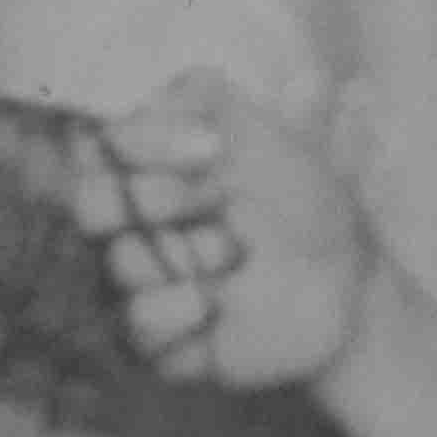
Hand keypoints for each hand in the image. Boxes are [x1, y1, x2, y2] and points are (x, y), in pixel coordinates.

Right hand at [68, 72, 378, 387]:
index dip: (143, 145)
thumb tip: (150, 100)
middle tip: (218, 201)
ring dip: (188, 255)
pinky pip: (135, 327)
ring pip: (117, 265)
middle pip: (88, 204)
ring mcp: (144, 283)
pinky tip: (216, 310)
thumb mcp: (266, 130)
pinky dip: (180, 313)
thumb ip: (203, 95)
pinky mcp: (157, 341)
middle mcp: (137, 224)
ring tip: (237, 257)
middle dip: (156, 199)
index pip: (97, 147)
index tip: (213, 148)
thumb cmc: (307, 203)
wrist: (347, 281)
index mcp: (151, 170)